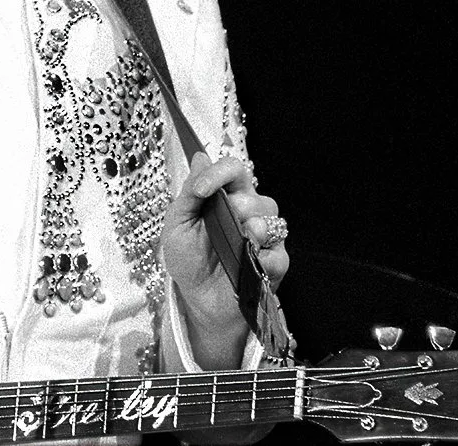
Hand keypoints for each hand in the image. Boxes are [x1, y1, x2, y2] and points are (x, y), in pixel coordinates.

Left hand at [160, 153, 288, 367]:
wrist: (198, 299)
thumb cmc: (188, 259)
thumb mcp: (178, 224)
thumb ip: (190, 192)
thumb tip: (200, 157)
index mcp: (226, 197)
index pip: (234, 170)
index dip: (220, 173)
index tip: (202, 190)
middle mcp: (250, 213)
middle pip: (255, 195)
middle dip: (236, 206)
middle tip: (220, 224)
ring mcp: (266, 238)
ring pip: (272, 219)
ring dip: (253, 229)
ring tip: (239, 243)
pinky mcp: (275, 263)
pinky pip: (279, 253)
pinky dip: (264, 258)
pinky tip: (250, 265)